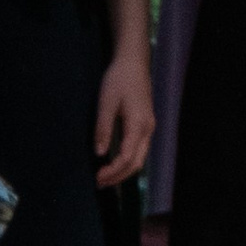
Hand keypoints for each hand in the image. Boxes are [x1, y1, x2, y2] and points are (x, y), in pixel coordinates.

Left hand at [95, 34, 155, 184]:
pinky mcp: (145, 125)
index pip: (127, 157)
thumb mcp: (106, 102)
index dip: (113, 170)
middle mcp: (147, 129)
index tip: (97, 176)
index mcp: (138, 124)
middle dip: (119, 176)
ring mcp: (149, 128)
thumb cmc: (118, 79)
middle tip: (99, 183)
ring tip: (106, 177)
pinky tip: (115, 163)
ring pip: (140, 158)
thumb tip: (100, 153)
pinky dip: (128, 161)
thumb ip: (103, 128)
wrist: (133, 62)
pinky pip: (139, 150)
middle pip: (137, 163)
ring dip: (123, 170)